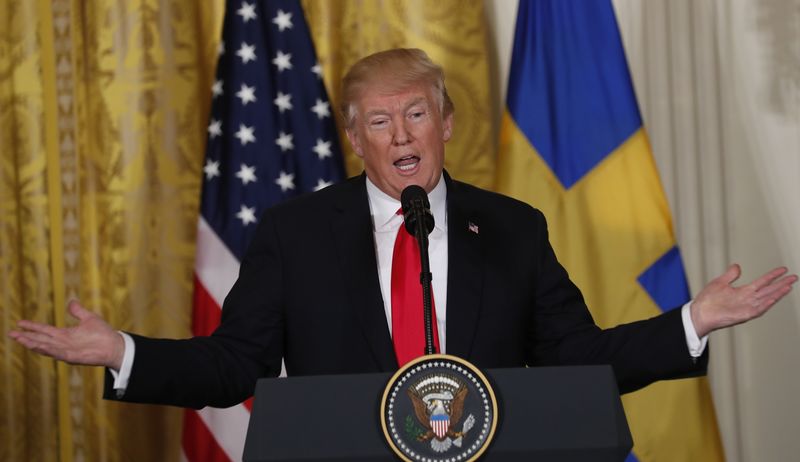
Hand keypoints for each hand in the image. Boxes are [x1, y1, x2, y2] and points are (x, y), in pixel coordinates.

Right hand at [8, 300, 124, 369]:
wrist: (115, 346)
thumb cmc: (103, 334)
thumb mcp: (89, 318)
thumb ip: (78, 311)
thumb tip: (71, 301)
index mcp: (64, 334)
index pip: (44, 330)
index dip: (32, 327)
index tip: (19, 323)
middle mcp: (62, 343)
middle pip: (40, 339)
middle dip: (25, 337)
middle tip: (11, 334)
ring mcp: (66, 350)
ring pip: (45, 347)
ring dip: (32, 344)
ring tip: (20, 339)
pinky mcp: (73, 357)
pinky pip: (57, 353)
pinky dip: (48, 350)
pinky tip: (38, 346)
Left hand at [691, 264, 797, 337]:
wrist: (699, 313)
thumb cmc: (707, 300)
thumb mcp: (720, 282)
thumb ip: (730, 275)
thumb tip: (737, 266)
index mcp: (743, 291)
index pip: (762, 281)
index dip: (773, 276)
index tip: (783, 270)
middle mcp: (747, 299)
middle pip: (769, 290)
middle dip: (781, 284)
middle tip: (794, 277)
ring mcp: (747, 307)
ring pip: (766, 299)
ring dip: (777, 293)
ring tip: (788, 286)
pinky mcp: (743, 315)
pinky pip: (758, 309)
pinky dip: (766, 304)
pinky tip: (773, 298)